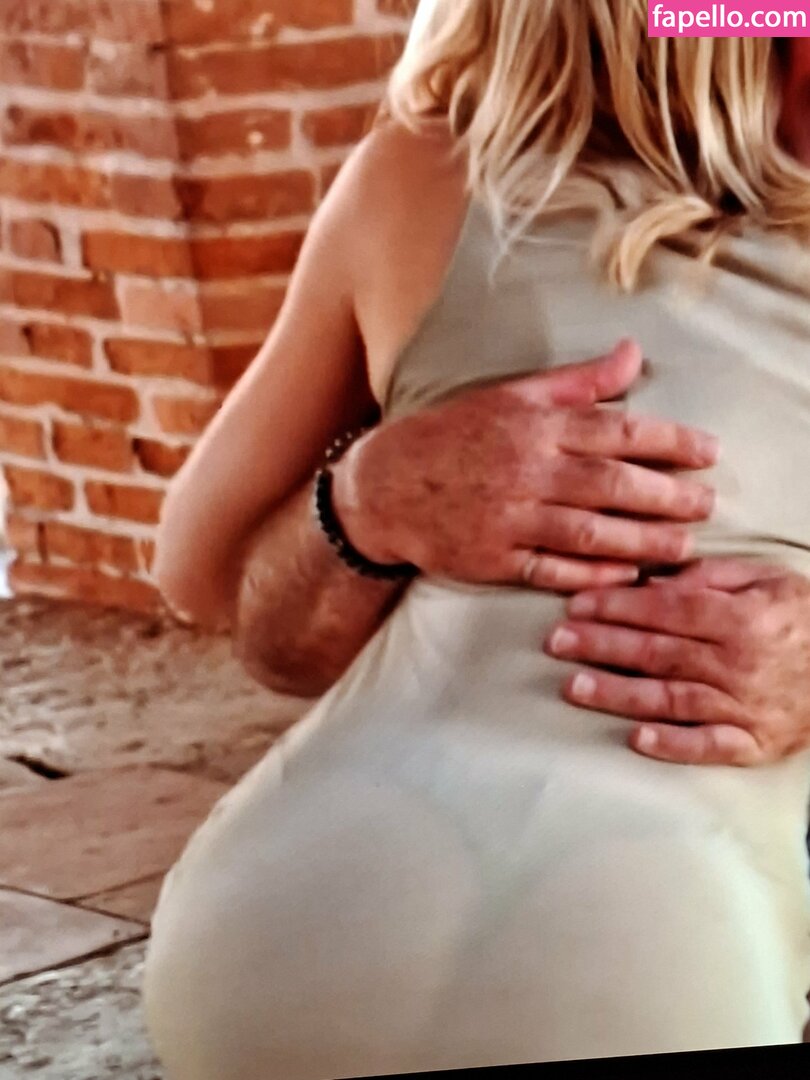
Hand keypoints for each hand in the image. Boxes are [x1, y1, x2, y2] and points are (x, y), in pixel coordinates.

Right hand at [333, 340, 717, 592]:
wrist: (383, 487)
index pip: (616, 430)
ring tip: (683, 546)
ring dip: (643, 540)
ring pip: (590, 532)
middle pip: (612, 485)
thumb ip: (577, 382)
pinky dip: (592, 575)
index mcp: (533, 426)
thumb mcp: (510, 396)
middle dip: (668, 496)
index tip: (709, 452)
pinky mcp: (494, 559)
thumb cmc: (452, 435)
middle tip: (708, 505)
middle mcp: (525, 471)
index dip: (670, 441)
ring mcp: (509, 519)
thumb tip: (632, 353)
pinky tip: (627, 574)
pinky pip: (552, 570)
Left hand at [545, 558, 809, 765]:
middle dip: (600, 646)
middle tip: (556, 642)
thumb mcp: (768, 578)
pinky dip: (673, 744)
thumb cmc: (804, 618)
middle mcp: (739, 663)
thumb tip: (655, 576)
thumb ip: (712, 576)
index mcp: (740, 617)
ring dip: (618, 693)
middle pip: (657, 653)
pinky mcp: (754, 743)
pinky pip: (709, 745)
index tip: (575, 605)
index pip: (665, 610)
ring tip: (573, 686)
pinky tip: (636, 739)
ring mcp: (746, 706)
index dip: (616, 607)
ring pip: (671, 699)